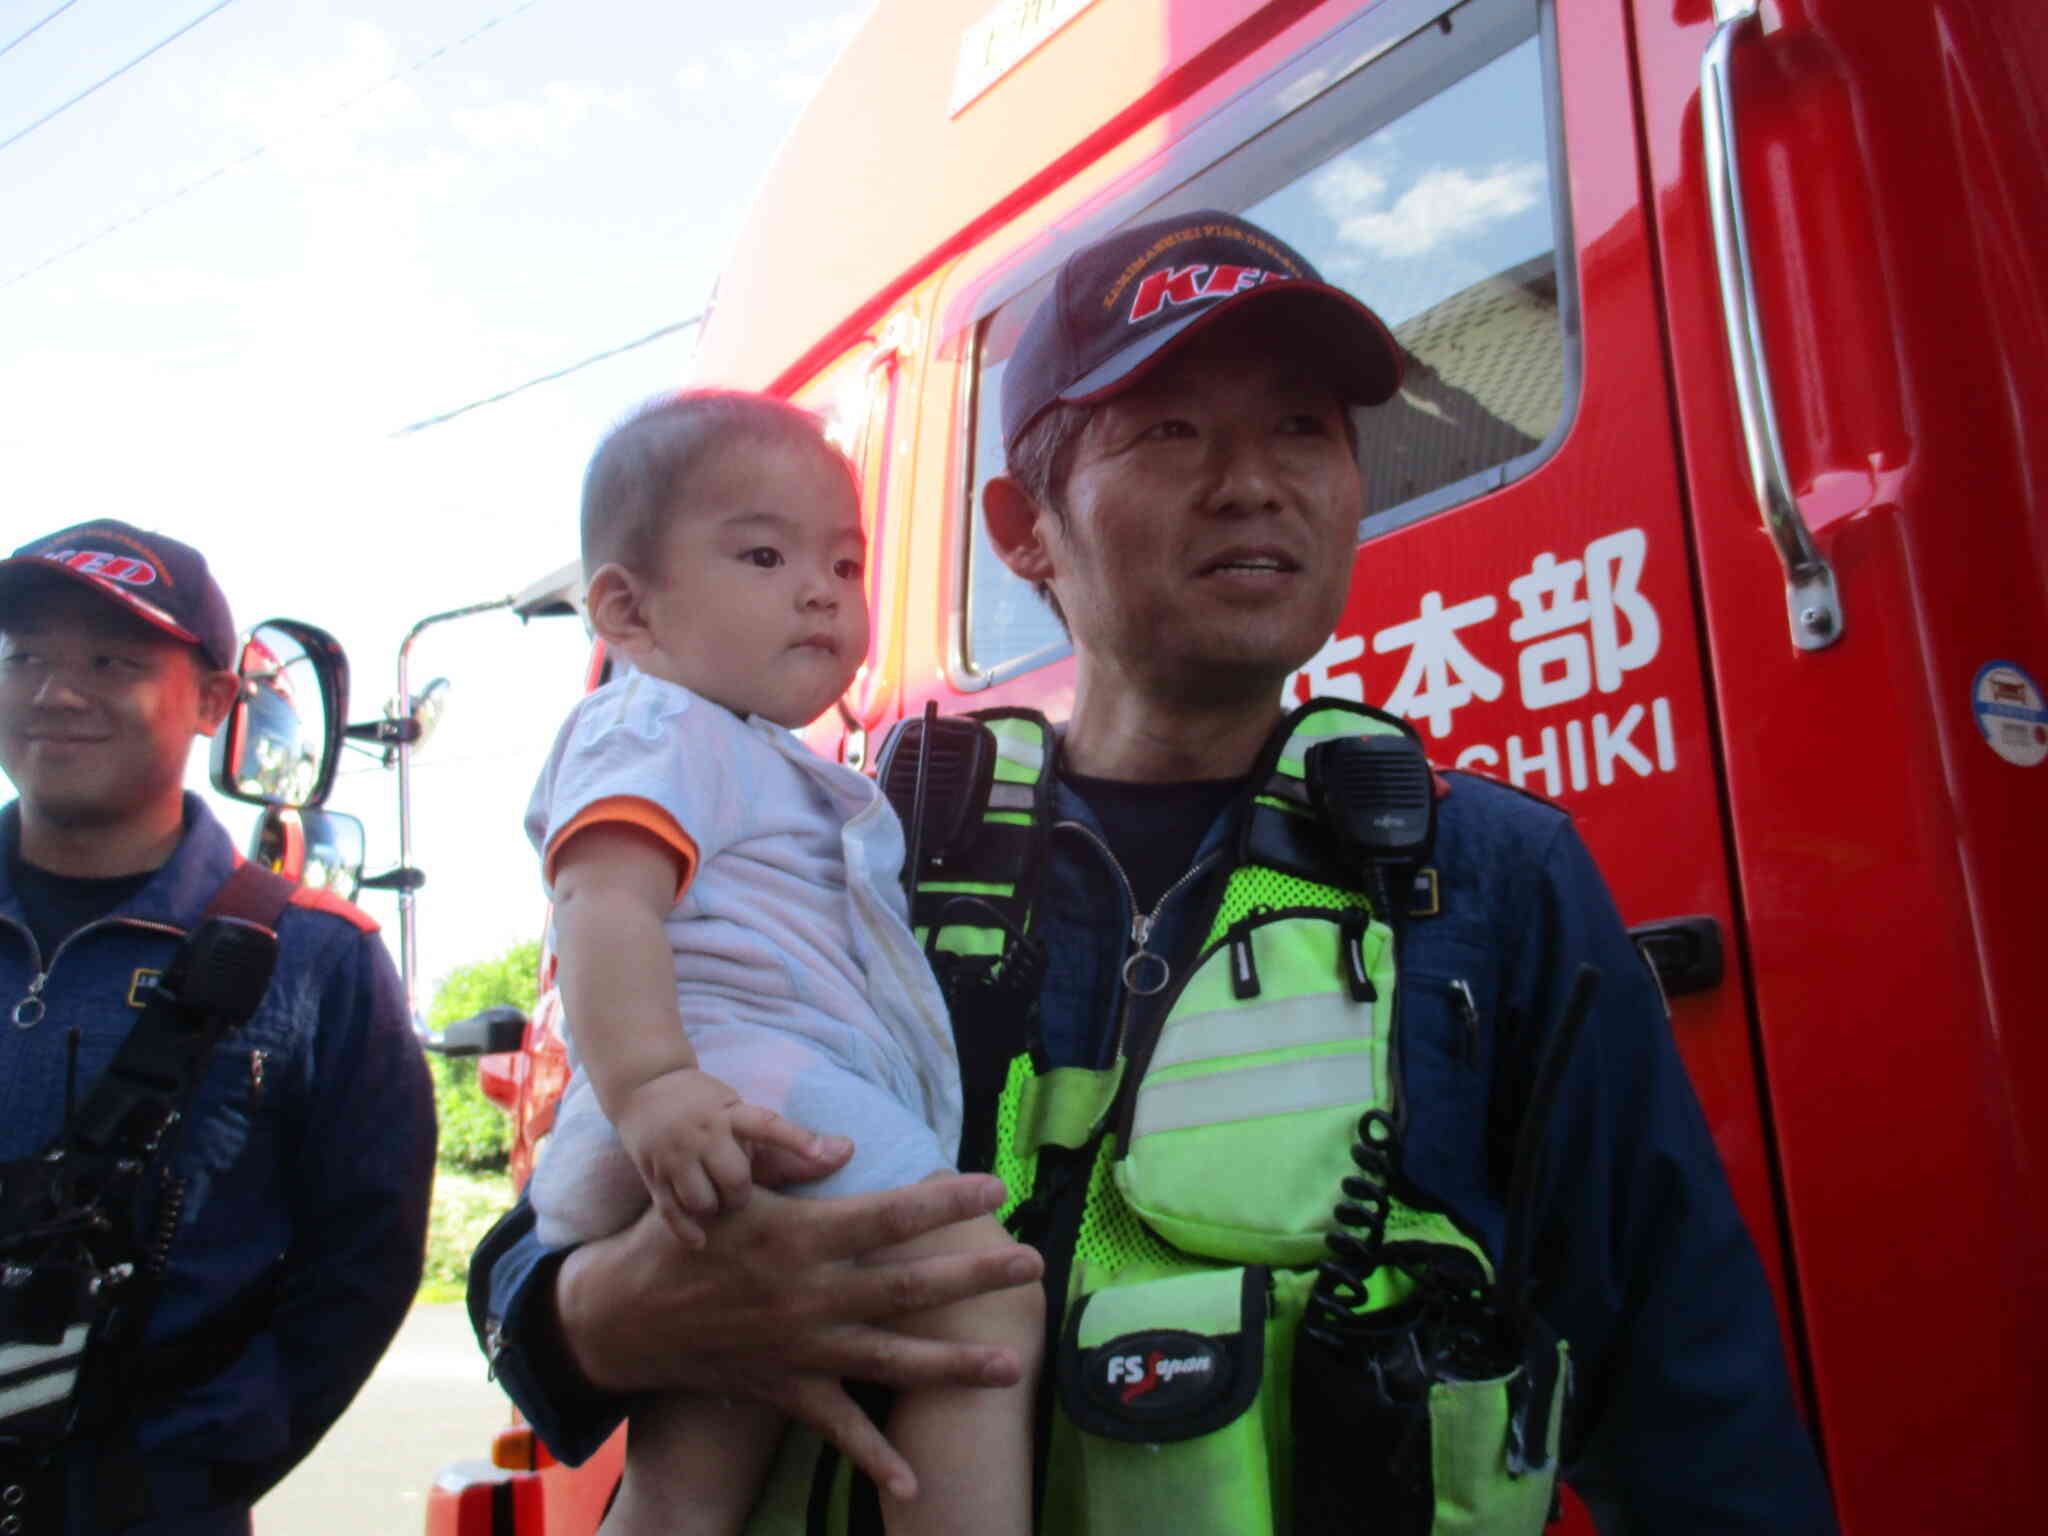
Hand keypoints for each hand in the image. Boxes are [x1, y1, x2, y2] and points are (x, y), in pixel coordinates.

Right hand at [556, 1172, 1041, 1497]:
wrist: (621, 1317)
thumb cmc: (679, 1238)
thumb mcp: (729, 1192)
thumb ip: (788, 1166)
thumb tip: (846, 1144)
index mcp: (800, 1238)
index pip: (887, 1216)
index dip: (943, 1204)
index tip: (995, 1189)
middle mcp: (810, 1296)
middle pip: (907, 1287)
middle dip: (974, 1277)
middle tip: (1032, 1264)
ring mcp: (802, 1349)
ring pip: (891, 1359)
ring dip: (953, 1367)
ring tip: (1011, 1368)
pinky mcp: (787, 1390)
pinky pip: (839, 1427)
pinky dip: (875, 1457)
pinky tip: (915, 1483)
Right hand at [613, 1068, 824, 1245]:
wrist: (645, 1088)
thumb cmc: (713, 1109)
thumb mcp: (748, 1116)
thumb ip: (794, 1143)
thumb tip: (849, 1150)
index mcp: (732, 1113)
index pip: (769, 1125)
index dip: (797, 1140)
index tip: (824, 1153)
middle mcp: (703, 1132)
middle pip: (735, 1178)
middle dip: (742, 1194)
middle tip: (740, 1192)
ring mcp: (675, 1155)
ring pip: (703, 1201)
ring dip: (716, 1210)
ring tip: (718, 1203)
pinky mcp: (653, 1176)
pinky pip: (672, 1214)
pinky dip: (689, 1231)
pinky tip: (701, 1241)